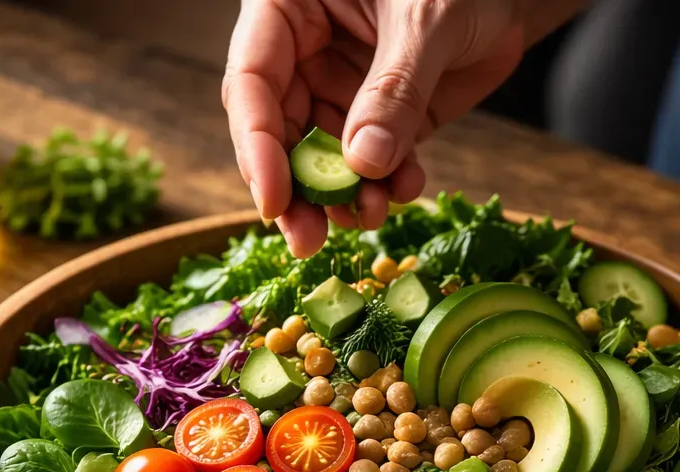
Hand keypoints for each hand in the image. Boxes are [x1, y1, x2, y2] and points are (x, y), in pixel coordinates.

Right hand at [222, 0, 541, 256]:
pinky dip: (386, 186)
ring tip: (372, 216)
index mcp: (289, 8)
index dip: (257, 144)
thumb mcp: (426, 20)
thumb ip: (394, 89)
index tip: (273, 201)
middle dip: (295, 190)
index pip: (253, 80)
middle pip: (278, 132)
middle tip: (308, 240)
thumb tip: (363, 163)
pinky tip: (406, 190)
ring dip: (342, 197)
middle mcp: (305, 52)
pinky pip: (373, 164)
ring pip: (323, 157)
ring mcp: (342, 88)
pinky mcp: (382, 118)